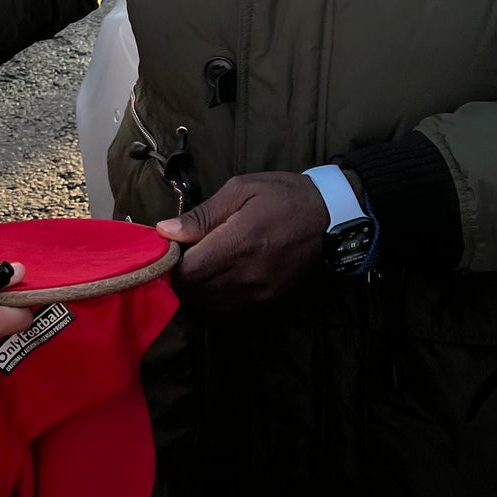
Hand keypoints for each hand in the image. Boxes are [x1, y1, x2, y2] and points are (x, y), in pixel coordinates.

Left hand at [158, 171, 334, 310]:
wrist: (331, 217)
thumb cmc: (283, 196)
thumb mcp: (240, 190)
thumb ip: (201, 215)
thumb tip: (166, 231)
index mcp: (237, 245)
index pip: (186, 272)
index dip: (170, 263)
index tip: (170, 248)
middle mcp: (247, 276)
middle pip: (194, 291)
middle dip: (180, 275)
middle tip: (182, 254)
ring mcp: (259, 293)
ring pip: (209, 303)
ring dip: (196, 287)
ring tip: (201, 262)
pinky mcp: (269, 301)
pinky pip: (229, 307)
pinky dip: (215, 294)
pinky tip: (219, 273)